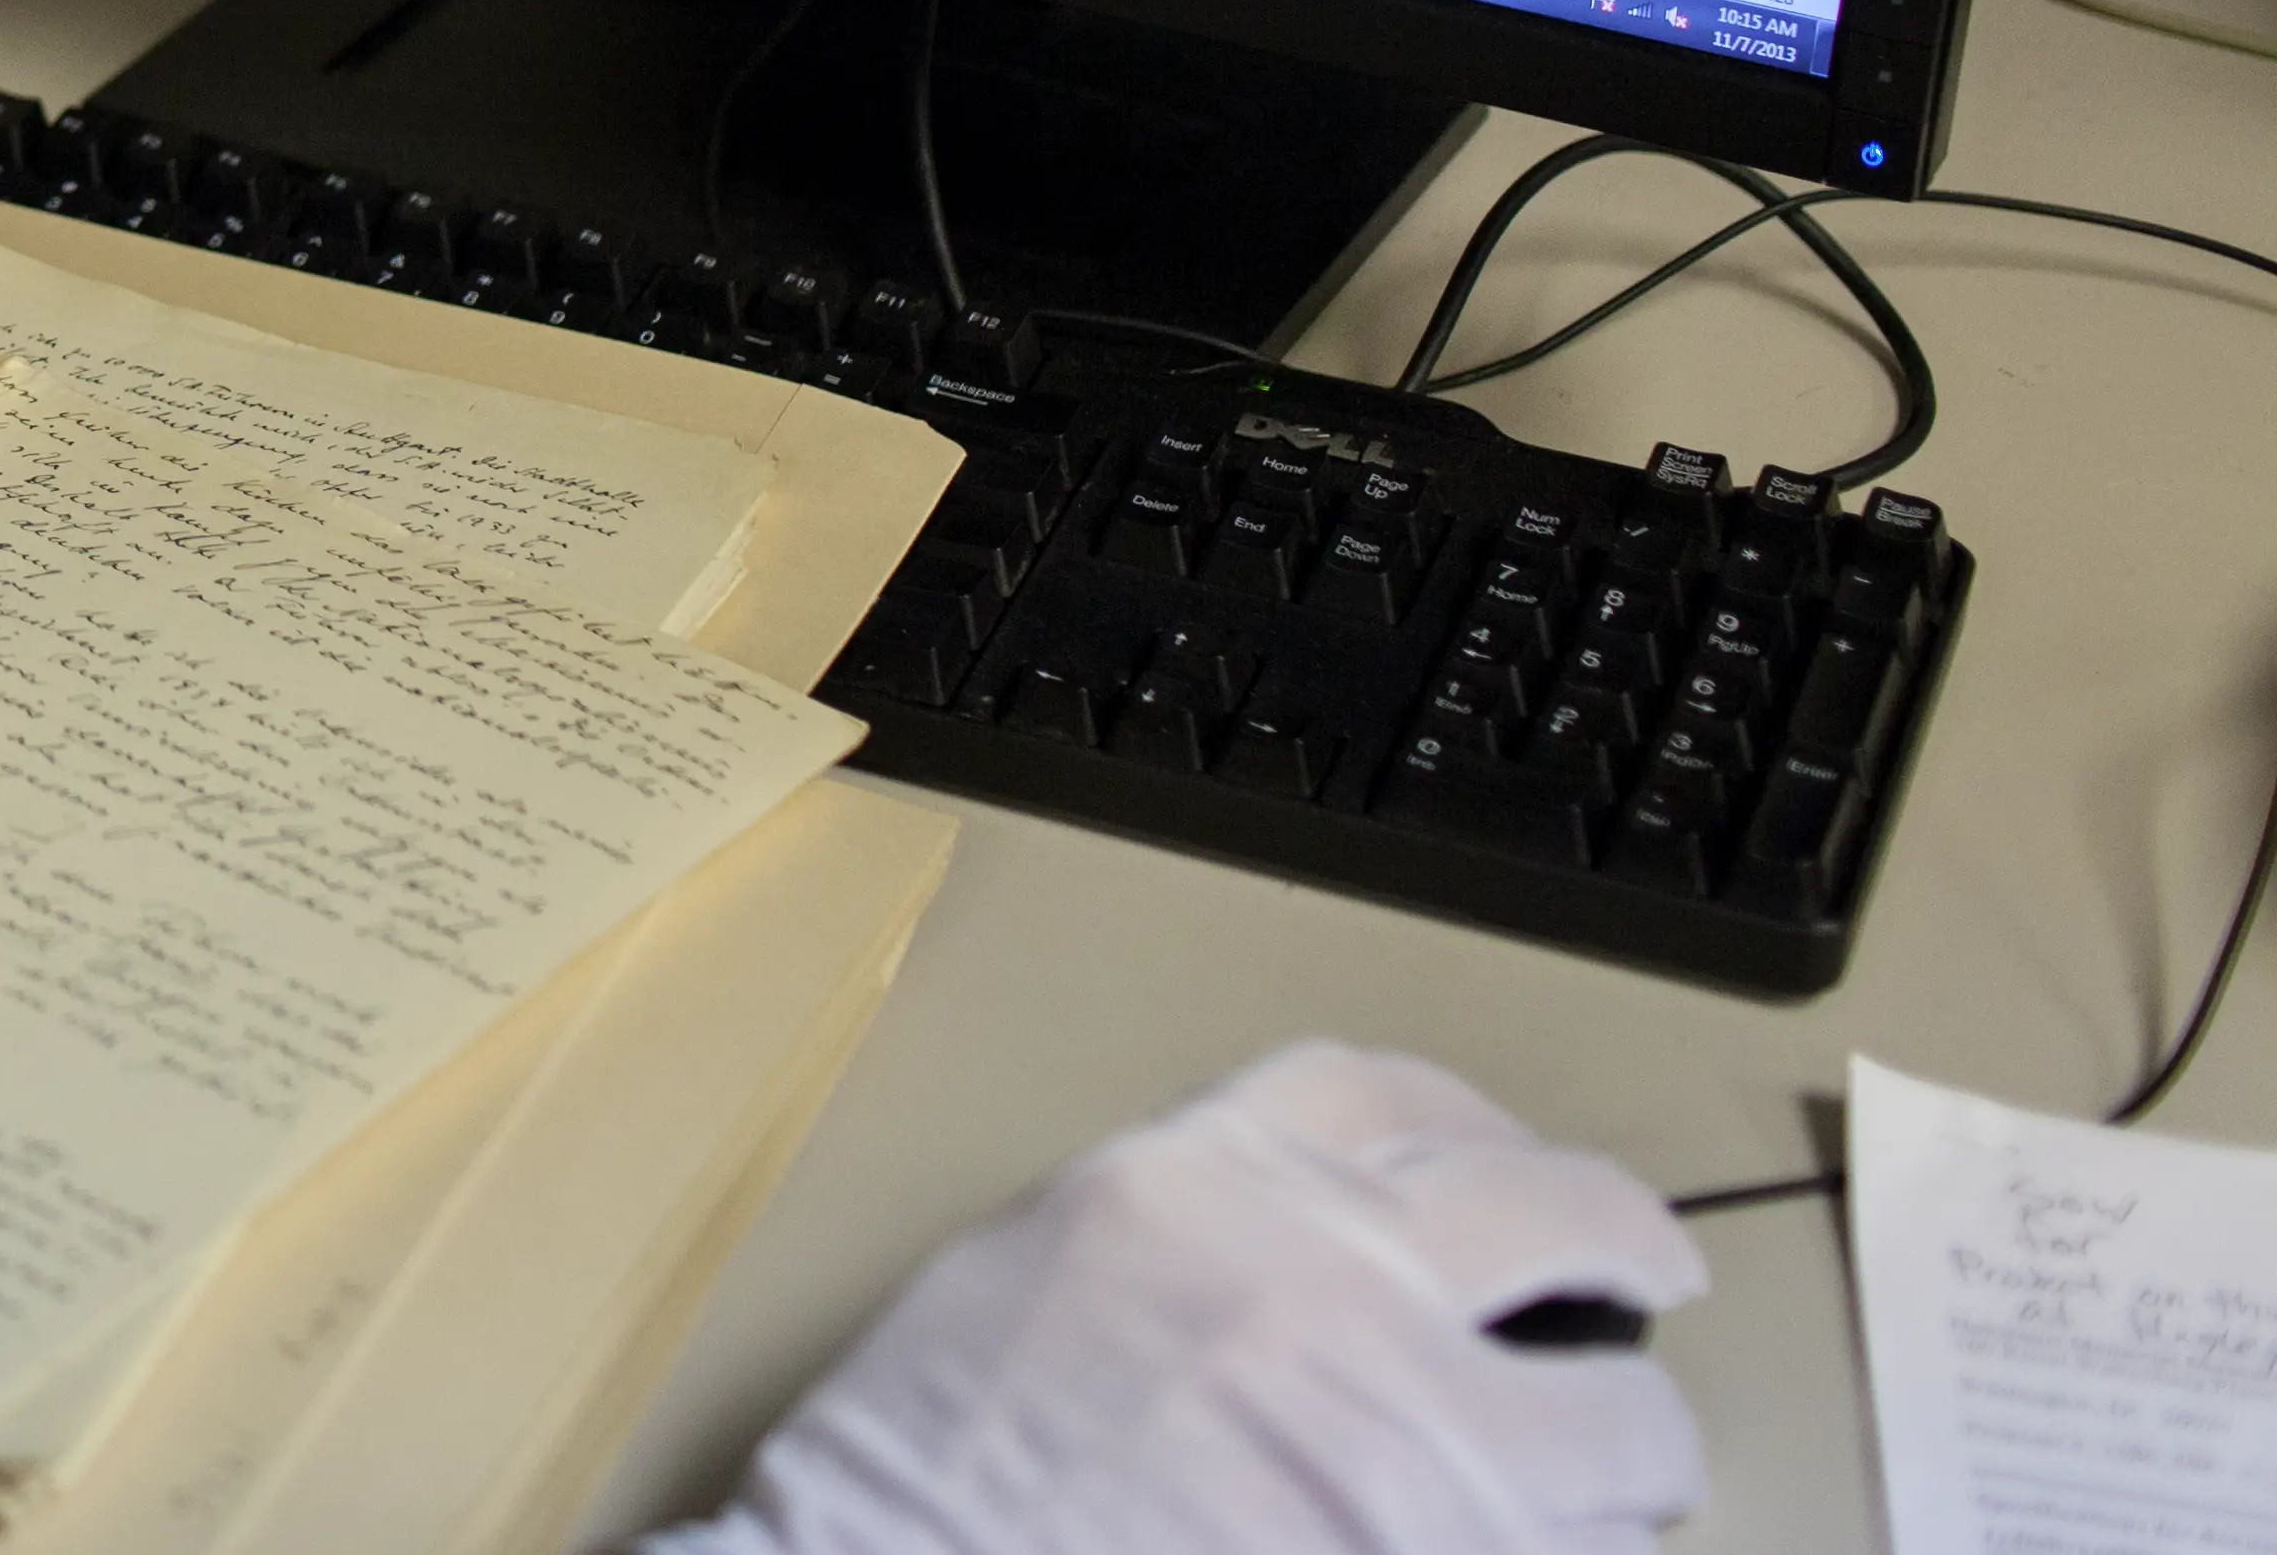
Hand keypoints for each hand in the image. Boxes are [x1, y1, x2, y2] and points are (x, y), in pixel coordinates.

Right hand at [634, 1041, 1709, 1554]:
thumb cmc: (926, 1475)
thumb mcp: (1041, 1272)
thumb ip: (1191, 1239)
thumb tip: (1307, 1265)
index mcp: (1201, 1184)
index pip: (1385, 1097)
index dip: (1476, 1124)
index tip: (1512, 1160)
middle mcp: (1326, 1276)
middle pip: (1558, 1211)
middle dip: (1631, 1242)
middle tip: (1649, 1274)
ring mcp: (1403, 1438)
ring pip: (1623, 1422)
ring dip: (1626, 1450)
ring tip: (1606, 1478)